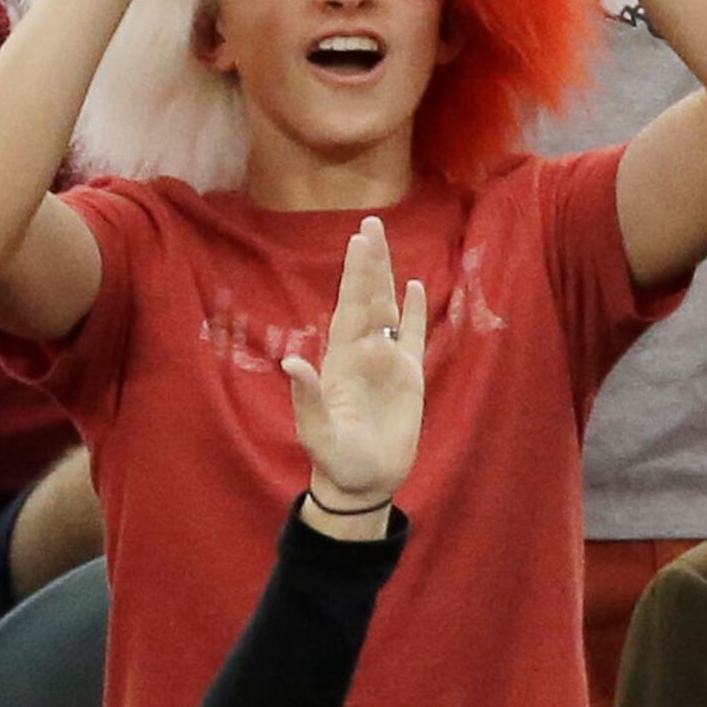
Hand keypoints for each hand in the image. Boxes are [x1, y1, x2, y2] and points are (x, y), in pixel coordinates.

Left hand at [282, 216, 426, 523]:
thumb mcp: (318, 432)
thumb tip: (292, 363)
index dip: (354, 276)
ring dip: (387, 277)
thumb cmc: (336, 461)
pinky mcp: (408, 378)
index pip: (350, 308)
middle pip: (368, 299)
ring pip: (389, 310)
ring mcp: (387, 363)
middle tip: (370, 223)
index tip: (356, 242)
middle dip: (369, 263)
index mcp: (341, 361)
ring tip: (386, 242)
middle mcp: (363, 354)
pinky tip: (414, 286)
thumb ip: (308, 398)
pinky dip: (415, 312)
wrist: (361, 483)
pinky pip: (413, 337)